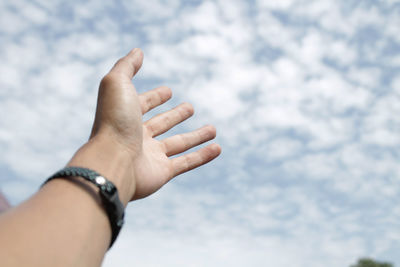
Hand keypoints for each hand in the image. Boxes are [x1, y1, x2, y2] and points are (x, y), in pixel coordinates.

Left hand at [89, 48, 220, 199]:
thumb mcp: (117, 84)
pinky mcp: (162, 172)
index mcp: (126, 116)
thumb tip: (137, 51)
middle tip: (190, 107)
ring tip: (213, 129)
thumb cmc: (114, 121)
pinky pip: (187, 162)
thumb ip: (127, 66)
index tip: (168, 91)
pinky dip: (203, 156)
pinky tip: (218, 148)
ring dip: (196, 136)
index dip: (155, 97)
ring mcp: (150, 156)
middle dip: (176, 115)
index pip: (143, 104)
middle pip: (162, 124)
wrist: (112, 163)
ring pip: (179, 144)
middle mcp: (138, 136)